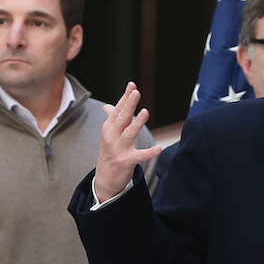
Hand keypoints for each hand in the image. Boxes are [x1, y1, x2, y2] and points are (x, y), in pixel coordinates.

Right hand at [94, 82, 161, 201]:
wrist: (104, 179)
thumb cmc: (110, 153)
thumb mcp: (108, 135)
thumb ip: (111, 119)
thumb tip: (107, 105)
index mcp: (109, 128)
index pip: (117, 110)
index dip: (125, 97)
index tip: (132, 85)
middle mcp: (112, 137)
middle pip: (122, 118)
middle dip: (129, 105)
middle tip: (136, 92)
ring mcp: (118, 149)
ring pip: (128, 134)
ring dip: (137, 123)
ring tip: (146, 112)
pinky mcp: (126, 161)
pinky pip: (139, 156)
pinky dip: (149, 152)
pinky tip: (159, 148)